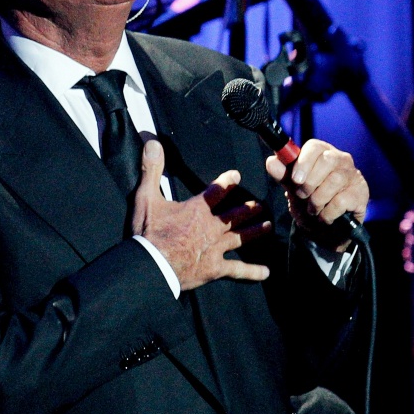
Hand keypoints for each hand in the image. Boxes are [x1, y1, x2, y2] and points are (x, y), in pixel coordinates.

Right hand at [132, 139, 271, 290]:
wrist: (151, 265)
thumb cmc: (148, 232)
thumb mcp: (146, 196)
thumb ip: (152, 169)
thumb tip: (152, 141)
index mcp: (198, 208)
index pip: (217, 190)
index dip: (227, 181)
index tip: (236, 175)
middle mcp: (212, 226)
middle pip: (235, 215)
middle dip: (248, 208)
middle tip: (260, 205)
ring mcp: (216, 248)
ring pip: (240, 237)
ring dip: (255, 231)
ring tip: (268, 226)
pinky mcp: (215, 268)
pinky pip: (237, 270)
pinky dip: (252, 272)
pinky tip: (266, 272)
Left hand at [265, 138, 368, 250]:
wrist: (325, 229)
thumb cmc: (310, 201)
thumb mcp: (293, 189)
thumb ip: (283, 175)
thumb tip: (271, 161)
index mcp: (322, 154)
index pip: (315, 146)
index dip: (303, 162)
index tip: (295, 179)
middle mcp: (341, 160)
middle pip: (327, 161)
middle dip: (310, 182)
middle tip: (303, 196)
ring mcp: (353, 176)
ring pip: (334, 181)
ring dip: (317, 200)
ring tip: (313, 209)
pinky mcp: (361, 193)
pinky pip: (342, 200)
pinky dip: (328, 212)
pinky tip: (325, 216)